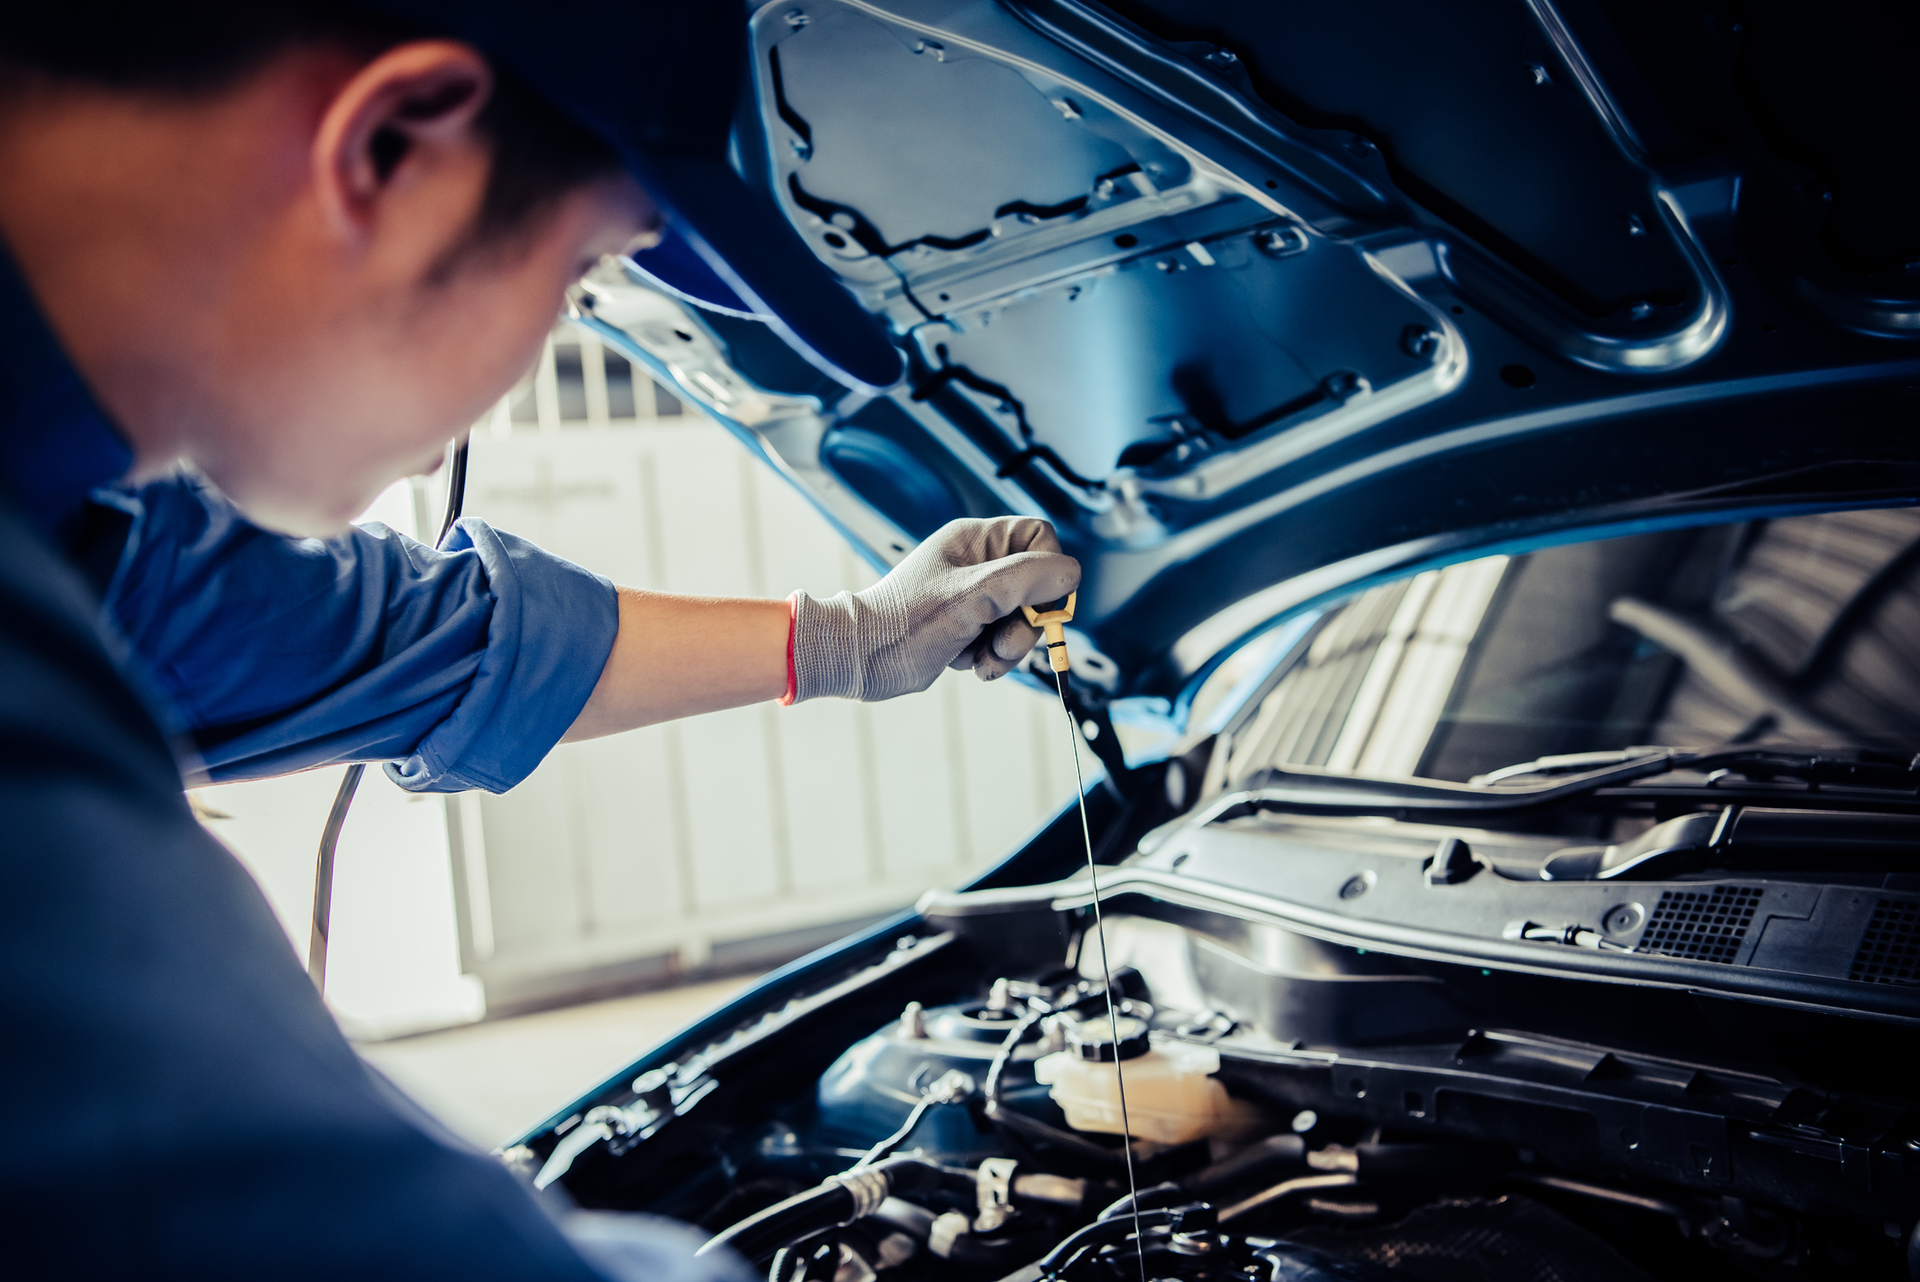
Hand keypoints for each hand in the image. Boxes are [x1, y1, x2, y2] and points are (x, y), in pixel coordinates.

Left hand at [789, 517, 1080, 702]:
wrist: (861, 660)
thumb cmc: (903, 623)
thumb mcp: (973, 597)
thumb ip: (1026, 579)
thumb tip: (1070, 573)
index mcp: (976, 540)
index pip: (1041, 539)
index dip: (1048, 573)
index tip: (1037, 606)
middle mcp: (978, 563)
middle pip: (1038, 587)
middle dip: (1025, 624)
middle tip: (1001, 642)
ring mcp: (974, 596)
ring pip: (1023, 620)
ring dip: (1008, 647)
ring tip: (978, 657)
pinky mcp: (968, 626)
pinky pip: (1003, 641)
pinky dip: (992, 658)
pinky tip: (967, 662)